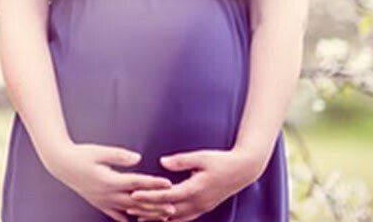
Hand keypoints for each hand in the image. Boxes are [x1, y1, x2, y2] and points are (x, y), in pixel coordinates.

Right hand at [45, 142, 178, 221]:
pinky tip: (138, 221)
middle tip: (173, 207)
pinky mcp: (100, 203)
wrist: (61, 164)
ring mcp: (104, 201)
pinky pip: (117, 215)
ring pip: (129, 211)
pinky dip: (129, 219)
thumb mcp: (99, 151)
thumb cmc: (80, 155)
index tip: (168, 184)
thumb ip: (119, 155)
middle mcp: (108, 194)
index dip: (153, 183)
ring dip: (147, 214)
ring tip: (162, 216)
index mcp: (109, 180)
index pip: (137, 183)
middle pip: (137, 202)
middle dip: (156, 205)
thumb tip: (138, 158)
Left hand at [124, 147, 264, 221]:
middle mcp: (198, 202)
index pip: (167, 195)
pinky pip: (185, 217)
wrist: (243, 170)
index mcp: (195, 189)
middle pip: (168, 211)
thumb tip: (162, 162)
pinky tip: (162, 218)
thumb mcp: (201, 157)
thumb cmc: (221, 161)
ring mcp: (202, 207)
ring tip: (140, 218)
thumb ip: (181, 161)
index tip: (134, 195)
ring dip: (158, 218)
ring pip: (176, 217)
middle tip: (129, 210)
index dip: (149, 196)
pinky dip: (171, 219)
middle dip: (148, 211)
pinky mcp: (204, 207)